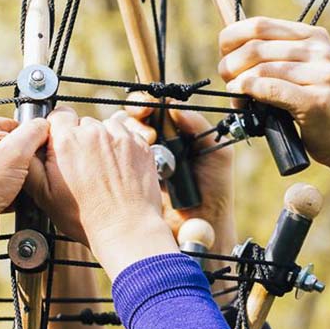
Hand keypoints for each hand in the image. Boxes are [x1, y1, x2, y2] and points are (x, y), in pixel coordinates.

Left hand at [0, 117, 49, 275]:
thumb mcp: (15, 152)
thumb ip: (33, 133)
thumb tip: (42, 125)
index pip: (9, 123)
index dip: (28, 134)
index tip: (39, 145)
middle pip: (8, 148)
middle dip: (23, 160)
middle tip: (29, 170)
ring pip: (6, 171)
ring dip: (18, 180)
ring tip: (18, 188)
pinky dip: (9, 195)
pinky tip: (12, 201)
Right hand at [26, 107, 176, 277]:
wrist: (125, 229)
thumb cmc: (85, 218)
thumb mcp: (45, 196)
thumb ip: (30, 166)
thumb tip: (22, 149)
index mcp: (66, 142)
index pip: (58, 115)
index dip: (58, 131)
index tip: (61, 147)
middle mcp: (93, 133)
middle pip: (82, 123)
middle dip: (80, 139)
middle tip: (82, 166)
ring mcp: (119, 136)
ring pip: (104, 128)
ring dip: (101, 142)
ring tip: (101, 170)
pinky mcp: (139, 144)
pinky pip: (125, 135)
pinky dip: (120, 147)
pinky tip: (117, 168)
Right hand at [120, 95, 236, 249]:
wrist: (199, 225)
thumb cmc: (213, 191)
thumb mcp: (215, 153)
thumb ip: (199, 126)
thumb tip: (174, 106)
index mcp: (175, 134)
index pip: (155, 109)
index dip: (149, 103)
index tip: (149, 107)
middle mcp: (155, 143)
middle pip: (134, 117)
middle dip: (135, 112)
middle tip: (144, 119)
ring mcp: (138, 160)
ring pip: (121, 133)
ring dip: (128, 131)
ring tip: (148, 143)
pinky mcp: (126, 177)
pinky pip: (114, 157)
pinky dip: (114, 151)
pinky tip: (126, 155)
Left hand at [218, 16, 329, 208]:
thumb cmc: (323, 110)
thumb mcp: (305, 74)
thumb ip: (276, 60)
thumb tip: (230, 56)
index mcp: (314, 37)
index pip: (259, 25)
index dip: (231, 38)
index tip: (223, 55)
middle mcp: (319, 50)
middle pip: (255, 46)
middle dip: (230, 65)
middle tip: (226, 82)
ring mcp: (321, 73)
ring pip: (260, 69)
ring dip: (237, 85)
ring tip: (236, 99)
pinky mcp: (317, 99)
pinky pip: (270, 89)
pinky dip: (249, 93)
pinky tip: (241, 99)